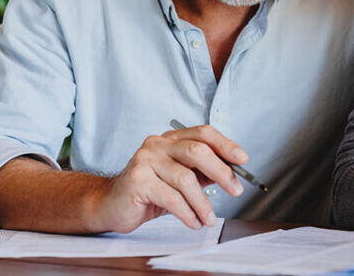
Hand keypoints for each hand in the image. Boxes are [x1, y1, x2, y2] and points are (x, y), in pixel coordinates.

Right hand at [92, 125, 247, 232]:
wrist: (111, 205)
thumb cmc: (149, 191)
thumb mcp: (180, 179)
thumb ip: (202, 173)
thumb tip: (232, 174)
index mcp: (170, 139)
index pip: (203, 133)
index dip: (225, 144)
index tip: (242, 159)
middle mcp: (157, 144)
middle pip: (197, 151)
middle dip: (221, 172)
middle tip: (236, 190)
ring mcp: (145, 160)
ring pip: (185, 179)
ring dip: (203, 203)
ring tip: (209, 218)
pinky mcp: (137, 180)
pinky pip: (171, 198)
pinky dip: (187, 213)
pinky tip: (193, 222)